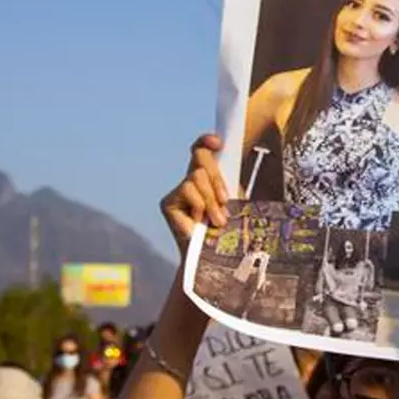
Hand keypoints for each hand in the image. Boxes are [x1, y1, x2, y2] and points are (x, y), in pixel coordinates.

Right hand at [160, 134, 229, 253]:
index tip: (217, 143)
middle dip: (216, 178)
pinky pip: (188, 190)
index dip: (206, 141)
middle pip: (200, 157)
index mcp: (206, 178)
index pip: (201, 151)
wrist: (209, 257)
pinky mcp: (168, 201)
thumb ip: (227, 184)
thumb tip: (230, 165)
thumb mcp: (230, 204)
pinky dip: (199, 204)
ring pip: (196, 176)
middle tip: (224, 201)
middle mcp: (189, 181)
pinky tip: (199, 220)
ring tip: (217, 220)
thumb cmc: (224, 232)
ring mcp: (177, 191)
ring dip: (211, 199)